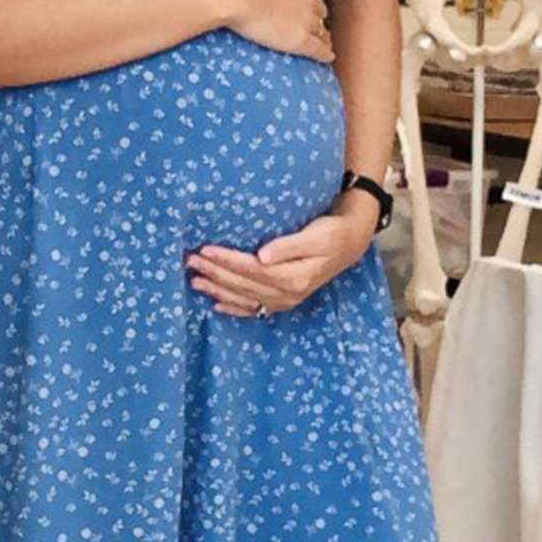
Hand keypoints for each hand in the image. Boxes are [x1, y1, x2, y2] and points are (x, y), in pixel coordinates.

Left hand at [186, 197, 375, 318]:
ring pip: (245, 298)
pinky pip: (254, 308)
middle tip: (191, 261)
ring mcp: (285, 300)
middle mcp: (287, 294)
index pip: (252, 269)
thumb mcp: (315, 236)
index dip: (227, 261)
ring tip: (195, 280)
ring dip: (218, 290)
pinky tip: (216, 304)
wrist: (349, 244)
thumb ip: (288, 246)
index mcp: (293, 277)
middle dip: (216, 273)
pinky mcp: (283, 300)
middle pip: (244, 285)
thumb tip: (262, 255)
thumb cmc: (331, 234)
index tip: (206, 250)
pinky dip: (234, 308)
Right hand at [215, 0, 334, 62]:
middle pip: (318, 7)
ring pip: (321, 28)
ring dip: (321, 33)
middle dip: (314, 13)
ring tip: (321, 40)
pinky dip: (324, 53)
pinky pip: (318, 49)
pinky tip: (327, 58)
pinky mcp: (300, 40)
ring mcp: (306, 19)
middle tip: (307, 20)